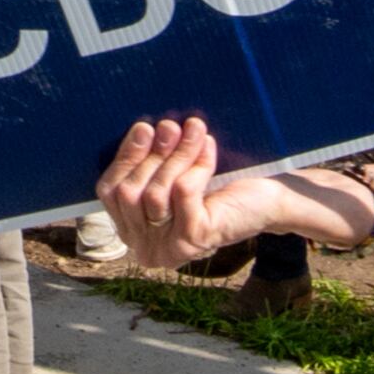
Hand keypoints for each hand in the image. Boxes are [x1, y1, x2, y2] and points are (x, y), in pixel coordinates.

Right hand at [96, 116, 277, 269]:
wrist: (265, 200)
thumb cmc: (217, 184)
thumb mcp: (172, 174)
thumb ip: (149, 163)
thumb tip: (140, 128)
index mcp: (132, 232)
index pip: (108, 193)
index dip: (124, 158)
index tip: (142, 127)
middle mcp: (145, 248)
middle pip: (129, 193)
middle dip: (151, 154)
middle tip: (171, 125)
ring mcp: (168, 248)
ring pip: (155, 193)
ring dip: (176, 155)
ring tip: (194, 129)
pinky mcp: (194, 239)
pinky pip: (183, 192)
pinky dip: (196, 165)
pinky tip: (209, 147)